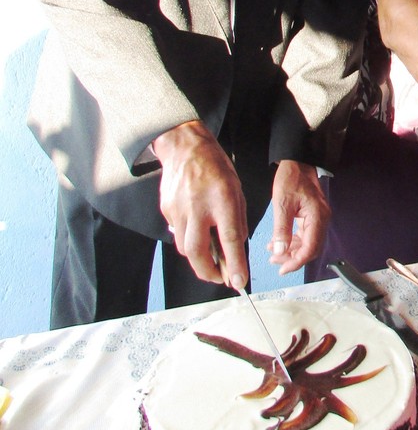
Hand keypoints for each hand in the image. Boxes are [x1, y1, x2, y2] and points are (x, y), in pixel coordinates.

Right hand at [153, 120, 249, 287]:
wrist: (184, 147)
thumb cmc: (215, 166)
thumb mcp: (236, 189)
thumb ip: (237, 219)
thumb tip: (236, 246)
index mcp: (221, 199)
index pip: (230, 239)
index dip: (235, 264)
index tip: (238, 282)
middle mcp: (197, 206)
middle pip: (197, 252)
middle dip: (208, 272)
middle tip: (219, 277)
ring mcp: (178, 210)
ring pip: (185, 248)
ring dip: (198, 258)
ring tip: (210, 256)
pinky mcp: (166, 210)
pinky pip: (178, 233)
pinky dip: (188, 239)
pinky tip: (196, 230)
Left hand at [266, 161, 329, 274]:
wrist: (297, 162)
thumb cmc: (291, 178)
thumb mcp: (282, 203)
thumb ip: (282, 229)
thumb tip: (280, 251)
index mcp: (318, 217)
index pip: (310, 248)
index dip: (297, 261)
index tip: (283, 269)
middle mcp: (322, 219)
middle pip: (311, 249)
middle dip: (293, 258)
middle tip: (275, 261)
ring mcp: (318, 218)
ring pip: (308, 243)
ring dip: (292, 251)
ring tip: (274, 253)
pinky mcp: (312, 217)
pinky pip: (305, 235)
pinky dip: (293, 241)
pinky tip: (279, 242)